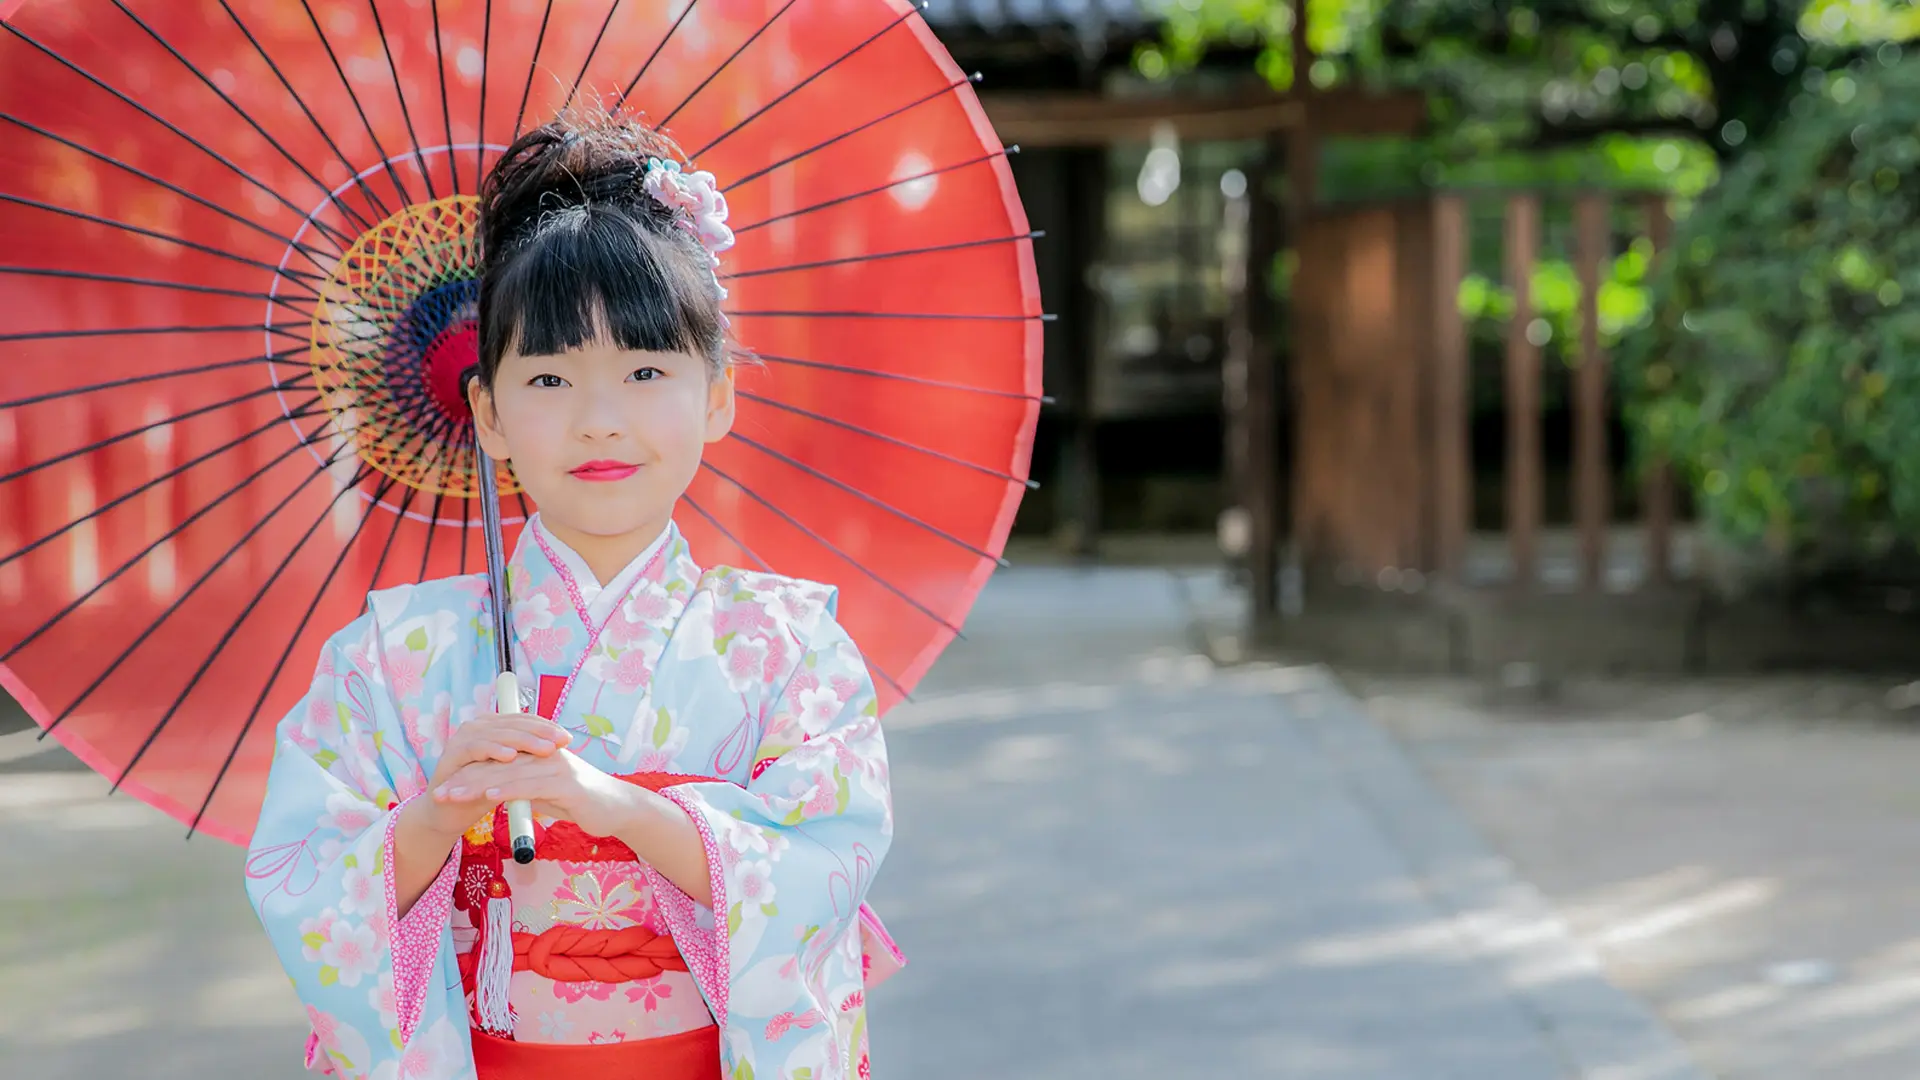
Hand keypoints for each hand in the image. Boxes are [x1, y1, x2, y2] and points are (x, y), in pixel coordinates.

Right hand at [413, 713, 571, 837]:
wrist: (449, 813)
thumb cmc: (482, 792)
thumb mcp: (509, 773)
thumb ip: (527, 758)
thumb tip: (559, 748)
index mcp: (493, 727)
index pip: (524, 720)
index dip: (547, 727)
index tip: (568, 738)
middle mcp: (477, 726)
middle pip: (514, 723)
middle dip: (540, 732)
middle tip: (561, 741)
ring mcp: (463, 738)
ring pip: (498, 733)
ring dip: (523, 741)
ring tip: (544, 749)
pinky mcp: (451, 753)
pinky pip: (475, 748)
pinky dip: (493, 750)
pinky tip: (510, 756)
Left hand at [431, 747, 642, 839]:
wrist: (618, 808)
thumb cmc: (583, 801)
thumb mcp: (548, 792)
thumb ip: (526, 787)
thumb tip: (501, 791)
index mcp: (539, 753)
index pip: (498, 760)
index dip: (470, 772)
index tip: (445, 786)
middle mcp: (545, 753)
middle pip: (497, 764)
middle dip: (465, 778)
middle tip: (439, 792)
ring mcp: (556, 766)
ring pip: (508, 773)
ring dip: (476, 786)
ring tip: (453, 796)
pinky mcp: (566, 783)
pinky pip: (530, 785)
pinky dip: (507, 789)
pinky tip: (488, 796)